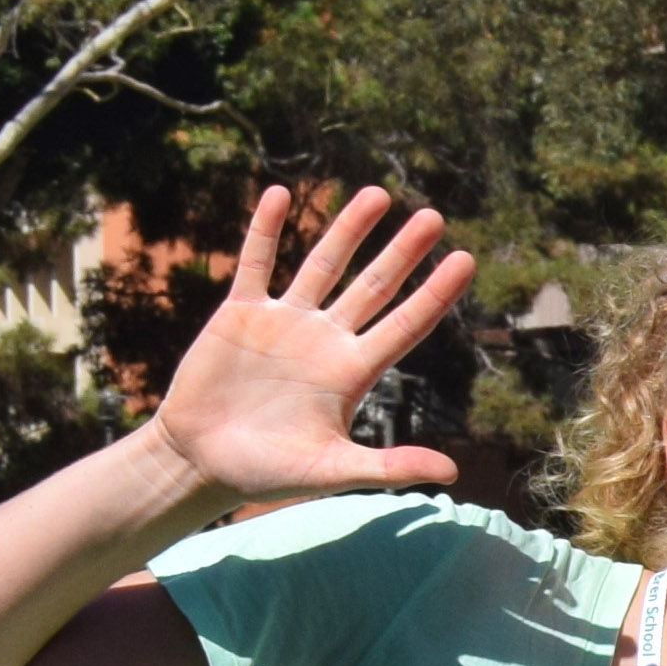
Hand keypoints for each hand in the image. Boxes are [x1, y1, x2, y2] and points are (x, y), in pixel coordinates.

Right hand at [150, 185, 475, 512]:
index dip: (436, 292)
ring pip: (323, 265)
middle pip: (374, 286)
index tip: (466, 258)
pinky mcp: (239, 314)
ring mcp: (284, 322)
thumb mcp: (332, 470)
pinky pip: (255, 263)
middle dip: (403, 252)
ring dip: (348, 230)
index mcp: (353, 373)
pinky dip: (265, 229)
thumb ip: (389, 467)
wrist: (200, 461)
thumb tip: (452, 472)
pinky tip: (279, 193)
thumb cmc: (268, 473)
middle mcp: (326, 340)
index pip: (407, 324)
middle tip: (434, 216)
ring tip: (377, 195)